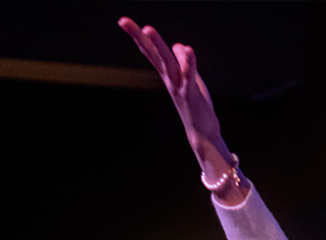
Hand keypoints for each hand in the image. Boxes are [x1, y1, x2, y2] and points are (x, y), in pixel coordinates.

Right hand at [118, 18, 231, 170]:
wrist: (202, 132)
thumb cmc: (195, 104)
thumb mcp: (189, 78)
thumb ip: (183, 62)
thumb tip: (179, 46)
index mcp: (167, 73)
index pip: (150, 51)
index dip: (138, 36)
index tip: (123, 21)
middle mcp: (169, 78)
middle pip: (153, 53)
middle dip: (139, 36)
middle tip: (123, 21)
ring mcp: (178, 86)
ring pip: (167, 62)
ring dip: (158, 45)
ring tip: (148, 29)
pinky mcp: (190, 94)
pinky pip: (189, 76)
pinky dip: (189, 62)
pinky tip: (189, 50)